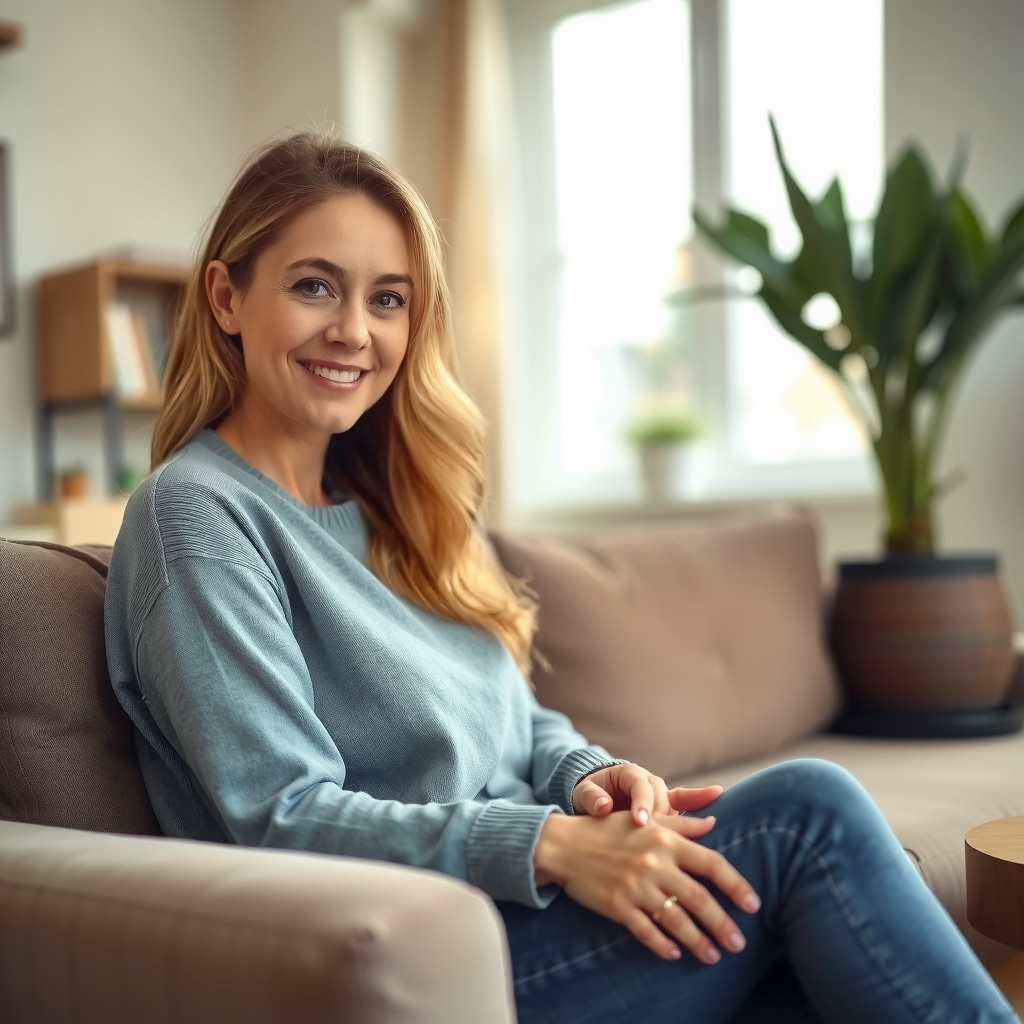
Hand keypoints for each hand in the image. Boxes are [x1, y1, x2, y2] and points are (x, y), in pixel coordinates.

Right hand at [534, 810, 760, 962]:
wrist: (565, 844)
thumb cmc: (609, 830)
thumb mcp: (647, 821)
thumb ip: (682, 824)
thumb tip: (714, 823)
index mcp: (665, 840)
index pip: (711, 864)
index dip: (735, 885)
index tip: (753, 905)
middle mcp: (654, 863)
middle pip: (698, 898)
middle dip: (722, 923)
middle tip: (739, 943)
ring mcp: (635, 886)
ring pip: (676, 919)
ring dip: (698, 941)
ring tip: (714, 956)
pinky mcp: (617, 906)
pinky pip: (645, 931)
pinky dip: (662, 945)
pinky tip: (674, 954)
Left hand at [572, 762, 722, 826]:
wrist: (596, 800)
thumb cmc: (590, 797)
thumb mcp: (584, 794)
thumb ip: (592, 797)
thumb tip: (602, 806)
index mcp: (627, 773)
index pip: (639, 785)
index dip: (641, 802)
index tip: (639, 821)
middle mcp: (648, 781)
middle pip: (660, 795)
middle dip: (660, 815)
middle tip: (659, 834)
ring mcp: (660, 794)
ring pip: (673, 804)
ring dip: (677, 820)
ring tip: (684, 833)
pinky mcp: (668, 808)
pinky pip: (686, 800)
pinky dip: (700, 797)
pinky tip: (718, 793)